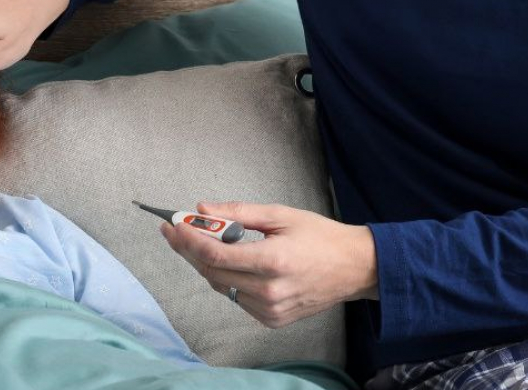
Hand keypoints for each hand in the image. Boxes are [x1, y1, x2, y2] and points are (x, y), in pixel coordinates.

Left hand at [161, 202, 378, 328]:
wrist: (355, 268)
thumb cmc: (322, 237)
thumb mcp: (282, 215)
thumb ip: (240, 213)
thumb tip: (204, 209)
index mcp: (272, 261)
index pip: (215, 253)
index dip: (188, 239)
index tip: (172, 225)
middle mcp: (269, 290)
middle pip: (211, 271)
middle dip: (188, 250)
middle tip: (176, 231)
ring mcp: (270, 309)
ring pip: (222, 286)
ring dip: (208, 265)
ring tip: (205, 243)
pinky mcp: (272, 319)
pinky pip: (238, 298)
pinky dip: (229, 280)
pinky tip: (234, 264)